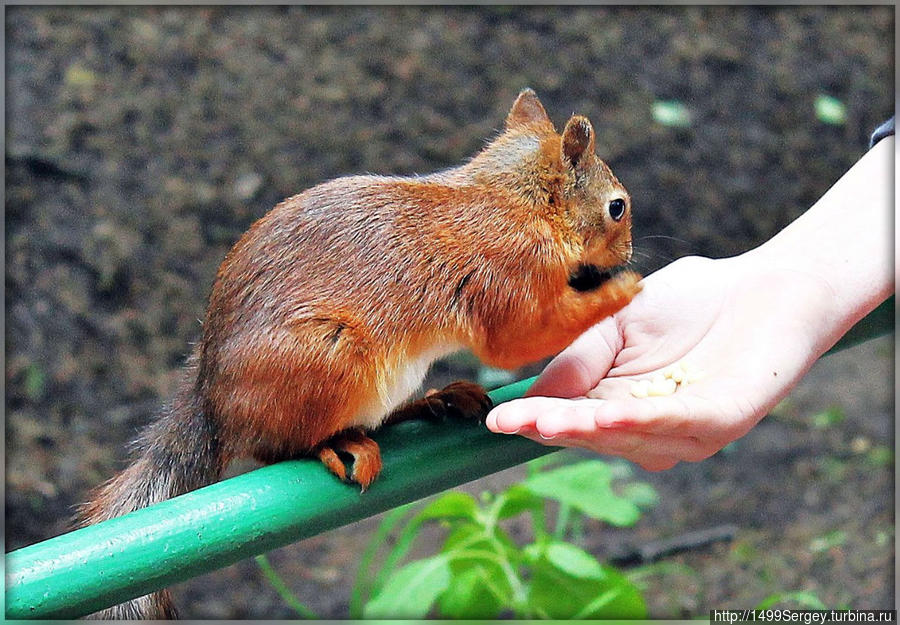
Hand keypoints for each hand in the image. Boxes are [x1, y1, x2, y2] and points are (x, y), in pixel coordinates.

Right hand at [486, 253, 835, 470]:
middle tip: (512, 421)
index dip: (533, 419)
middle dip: (552, 427)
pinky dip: (640, 422)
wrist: (763, 285)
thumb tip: (532, 393)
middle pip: (592, 435)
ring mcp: (686, 430)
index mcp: (619, 405)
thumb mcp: (616, 325)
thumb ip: (579, 357)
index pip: (569, 419)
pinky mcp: (724, 419)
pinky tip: (605, 415)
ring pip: (628, 436)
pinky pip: (676, 423)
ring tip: (548, 421)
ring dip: (587, 430)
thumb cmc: (691, 303)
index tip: (495, 419)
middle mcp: (649, 427)